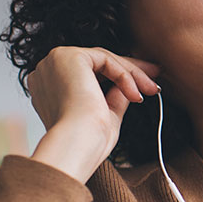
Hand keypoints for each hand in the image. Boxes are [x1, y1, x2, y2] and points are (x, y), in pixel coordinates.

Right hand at [28, 46, 160, 182]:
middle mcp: (48, 71)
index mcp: (49, 87)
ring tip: (152, 90)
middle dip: (131, 71)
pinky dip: (124, 75)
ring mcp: (55, 62)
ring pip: (104, 60)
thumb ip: (114, 98)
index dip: (119, 77)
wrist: (77, 144)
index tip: (143, 84)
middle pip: (98, 63)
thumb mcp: (105, 116)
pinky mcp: (68, 56)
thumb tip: (127, 88)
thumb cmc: (87, 141)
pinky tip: (135, 94)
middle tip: (155, 79)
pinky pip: (105, 60)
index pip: (89, 73)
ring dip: (133, 74)